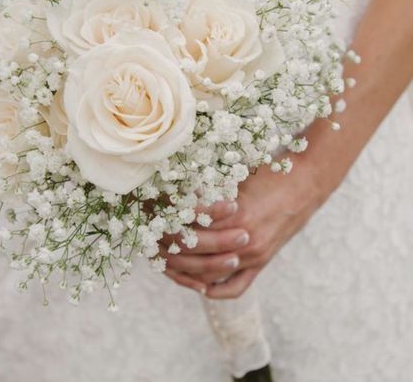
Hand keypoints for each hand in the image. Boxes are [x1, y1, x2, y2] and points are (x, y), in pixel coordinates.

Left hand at [162, 155, 325, 298]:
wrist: (307, 181)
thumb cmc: (271, 172)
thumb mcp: (238, 176)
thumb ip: (212, 189)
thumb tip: (179, 191)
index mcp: (235, 212)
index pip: (191, 223)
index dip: (169, 217)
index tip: (154, 210)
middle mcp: (244, 238)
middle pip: (196, 250)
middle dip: (171, 243)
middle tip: (154, 235)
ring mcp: (254, 254)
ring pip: (210, 272)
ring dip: (186, 268)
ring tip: (169, 258)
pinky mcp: (263, 262)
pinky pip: (234, 287)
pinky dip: (214, 289)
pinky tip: (199, 285)